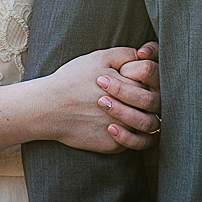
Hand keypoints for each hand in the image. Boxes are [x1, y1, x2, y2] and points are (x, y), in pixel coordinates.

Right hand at [44, 47, 158, 153]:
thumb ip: (125, 55)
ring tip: (127, 110)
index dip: (146, 79)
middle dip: (144, 98)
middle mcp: (131, 111)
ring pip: (148, 128)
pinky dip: (129, 136)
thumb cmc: (72, 80)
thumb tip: (143, 55)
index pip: (152, 84)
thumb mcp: (99, 58)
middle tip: (129, 94)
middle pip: (152, 106)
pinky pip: (132, 144)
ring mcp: (124, 131)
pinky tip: (116, 124)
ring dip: (141, 118)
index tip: (132, 77)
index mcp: (130, 87)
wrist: (48, 107)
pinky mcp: (113, 146)